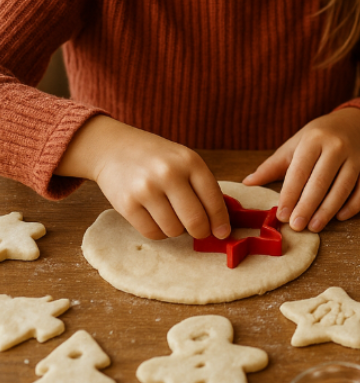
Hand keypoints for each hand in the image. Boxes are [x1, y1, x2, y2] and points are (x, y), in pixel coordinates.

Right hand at [56, 116, 229, 240]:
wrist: (115, 148)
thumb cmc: (158, 158)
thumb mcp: (185, 161)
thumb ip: (203, 187)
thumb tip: (220, 224)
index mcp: (190, 161)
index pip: (213, 199)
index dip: (220, 221)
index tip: (222, 232)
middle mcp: (169, 174)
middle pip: (195, 220)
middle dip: (202, 231)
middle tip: (200, 232)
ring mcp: (146, 189)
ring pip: (174, 230)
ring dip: (177, 230)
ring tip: (173, 216)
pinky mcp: (127, 204)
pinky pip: (153, 234)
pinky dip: (160, 233)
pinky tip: (158, 220)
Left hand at [244, 108, 359, 231]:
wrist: (356, 124)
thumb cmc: (320, 137)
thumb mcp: (295, 145)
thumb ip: (273, 165)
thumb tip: (248, 182)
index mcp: (314, 139)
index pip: (300, 171)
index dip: (290, 194)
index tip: (282, 215)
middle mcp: (338, 146)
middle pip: (322, 181)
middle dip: (307, 206)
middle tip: (296, 226)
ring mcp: (357, 157)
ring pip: (343, 187)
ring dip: (328, 210)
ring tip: (314, 226)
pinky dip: (354, 206)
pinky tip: (340, 217)